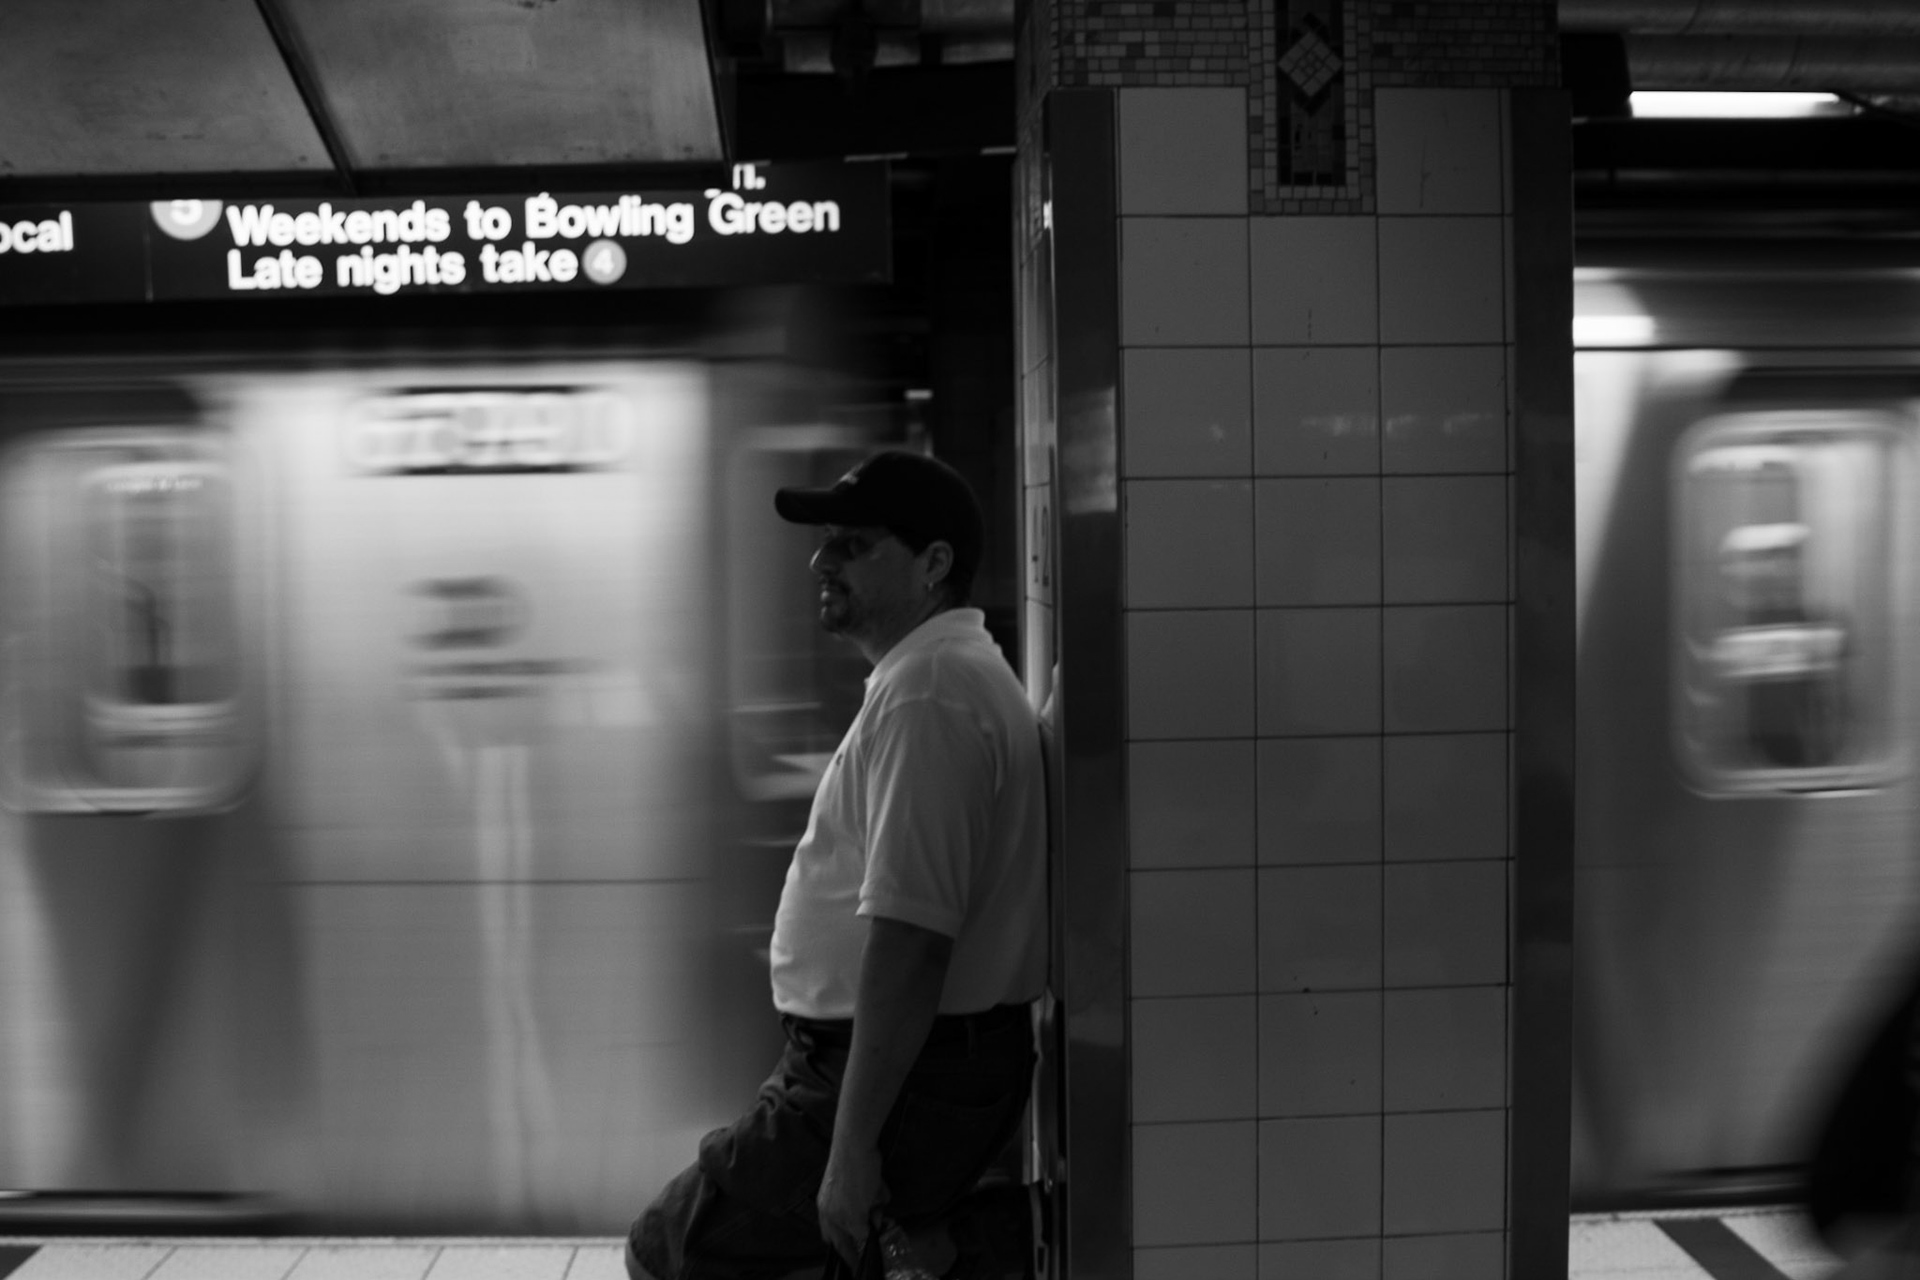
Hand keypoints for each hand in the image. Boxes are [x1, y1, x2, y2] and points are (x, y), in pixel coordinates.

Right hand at [817, 1141, 887, 1265]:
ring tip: (875, 1190)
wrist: (856, 1144)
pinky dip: (878, 1191)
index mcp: (828, 1215)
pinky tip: (878, 1182)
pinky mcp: (862, 1178)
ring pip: (868, 1209)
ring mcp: (849, 1190)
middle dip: (868, 1221)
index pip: (839, 1243)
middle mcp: (836, 1204)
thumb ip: (858, 1231)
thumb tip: (865, 1237)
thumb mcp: (854, 1215)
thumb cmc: (851, 1181)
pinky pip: (875, 1193)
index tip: (856, 1266)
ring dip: (875, 1203)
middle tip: (874, 1214)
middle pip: (856, 1225)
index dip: (849, 1255)